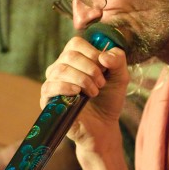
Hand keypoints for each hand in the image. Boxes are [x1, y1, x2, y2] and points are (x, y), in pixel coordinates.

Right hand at [40, 36, 128, 153]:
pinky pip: (49, 87)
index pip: (75, 43)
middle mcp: (60, 68)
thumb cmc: (109, 99)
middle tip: (101, 83)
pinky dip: (65, 87)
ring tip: (94, 92)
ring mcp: (52, 83)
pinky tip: (78, 93)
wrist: (103, 126)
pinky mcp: (48, 99)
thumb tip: (104, 55)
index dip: (91, 52)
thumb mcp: (120, 77)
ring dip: (82, 79)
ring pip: (60, 70)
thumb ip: (117, 61)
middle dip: (90, 68)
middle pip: (69, 56)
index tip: (104, 67)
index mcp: (75, 59)